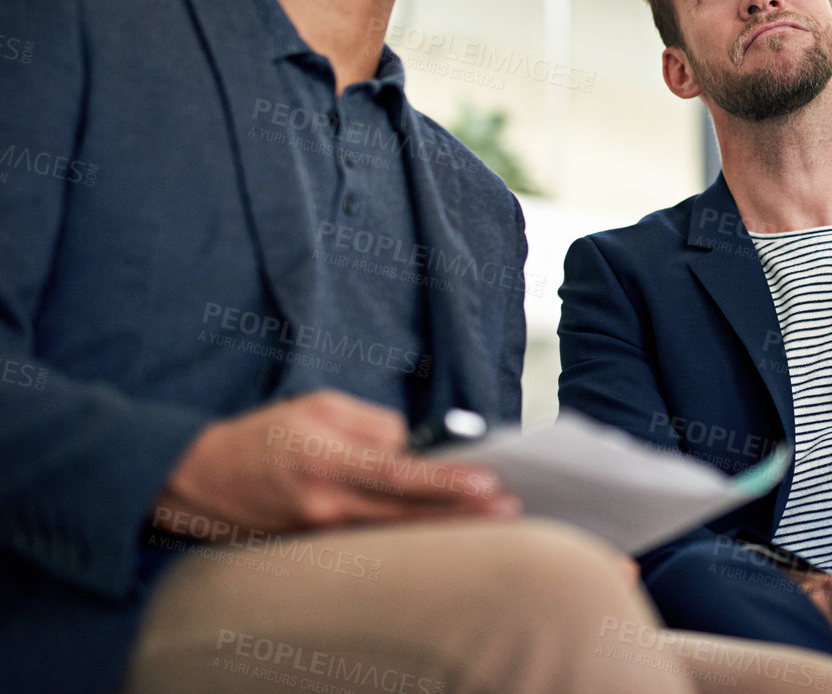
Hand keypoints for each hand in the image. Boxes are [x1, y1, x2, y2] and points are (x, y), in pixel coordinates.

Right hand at [151, 389, 520, 536]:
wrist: (198, 480)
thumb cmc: (264, 433)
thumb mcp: (317, 406)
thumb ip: (371, 423)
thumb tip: (408, 445)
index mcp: (328, 462)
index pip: (399, 476)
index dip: (445, 483)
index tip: (485, 483)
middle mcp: (326, 505)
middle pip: (408, 516)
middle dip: (461, 513)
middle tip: (509, 508)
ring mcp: (320, 534)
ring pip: (394, 534)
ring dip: (440, 526)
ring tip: (487, 519)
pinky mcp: (315, 548)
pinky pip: (371, 541)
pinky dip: (406, 533)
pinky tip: (437, 527)